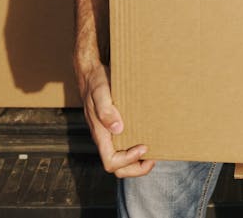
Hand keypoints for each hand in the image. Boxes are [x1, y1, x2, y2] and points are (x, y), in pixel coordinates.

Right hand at [81, 63, 154, 177]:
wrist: (90, 73)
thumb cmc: (95, 82)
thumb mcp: (101, 93)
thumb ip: (106, 111)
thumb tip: (117, 128)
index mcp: (100, 134)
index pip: (111, 162)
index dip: (128, 160)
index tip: (143, 147)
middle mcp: (103, 137)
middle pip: (116, 167)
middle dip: (135, 168)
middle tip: (153, 159)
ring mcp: (108, 134)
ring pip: (120, 159)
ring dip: (136, 162)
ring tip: (152, 153)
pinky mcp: (112, 127)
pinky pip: (122, 146)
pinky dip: (134, 149)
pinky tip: (146, 139)